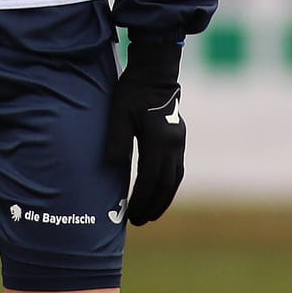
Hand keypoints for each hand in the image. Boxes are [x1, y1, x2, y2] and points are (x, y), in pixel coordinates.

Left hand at [105, 40, 185, 225]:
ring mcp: (178, 141)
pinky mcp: (178, 137)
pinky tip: (160, 191)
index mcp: (158, 140)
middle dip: (154, 205)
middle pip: (166, 184)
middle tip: (140, 221)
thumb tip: (112, 166)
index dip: (141, 200)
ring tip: (151, 213)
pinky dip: (169, 185)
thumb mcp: (118, 113)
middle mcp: (173, 144)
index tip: (130, 215)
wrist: (156, 72)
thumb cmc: (133, 91)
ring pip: (175, 179)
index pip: (150, 179)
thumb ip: (116, 140)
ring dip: (164, 198)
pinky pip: (177, 169)